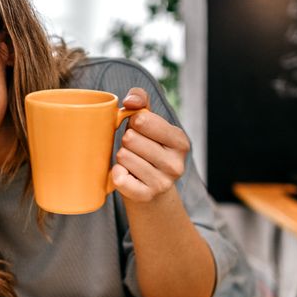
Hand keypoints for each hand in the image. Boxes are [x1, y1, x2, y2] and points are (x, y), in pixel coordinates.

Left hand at [111, 87, 190, 203]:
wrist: (152, 189)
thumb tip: (130, 101)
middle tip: (135, 149)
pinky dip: (116, 174)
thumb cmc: (148, 147)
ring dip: (121, 157)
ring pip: (123, 156)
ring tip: (132, 162)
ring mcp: (162, 183)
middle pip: (130, 139)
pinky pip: (119, 178)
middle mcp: (175, 164)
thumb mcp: (149, 122)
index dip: (133, 122)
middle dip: (126, 141)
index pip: (142, 121)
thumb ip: (141, 101)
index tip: (139, 130)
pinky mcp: (146, 196)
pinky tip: (125, 175)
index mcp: (180, 141)